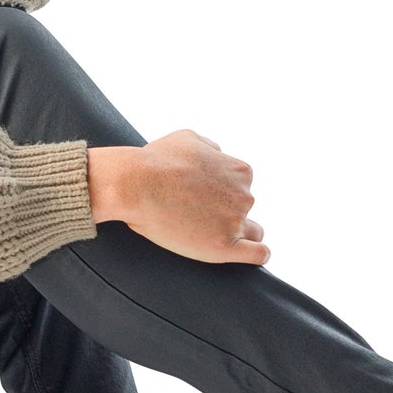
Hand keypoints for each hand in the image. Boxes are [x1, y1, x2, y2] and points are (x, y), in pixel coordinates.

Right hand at [89, 130, 270, 265]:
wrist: (135, 184)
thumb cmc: (155, 160)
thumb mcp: (188, 138)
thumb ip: (210, 147)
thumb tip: (218, 154)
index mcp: (239, 171)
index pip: (241, 186)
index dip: (221, 194)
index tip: (202, 199)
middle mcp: (243, 195)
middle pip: (244, 209)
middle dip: (225, 212)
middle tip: (195, 215)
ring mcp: (235, 221)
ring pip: (251, 231)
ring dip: (237, 233)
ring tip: (210, 236)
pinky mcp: (224, 246)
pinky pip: (257, 253)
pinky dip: (258, 254)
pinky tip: (251, 254)